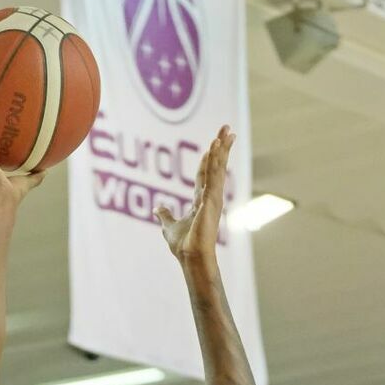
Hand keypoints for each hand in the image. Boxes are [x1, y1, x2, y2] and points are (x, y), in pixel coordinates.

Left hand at [157, 125, 232, 267]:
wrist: (190, 257)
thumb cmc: (183, 246)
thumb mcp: (168, 226)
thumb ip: (164, 214)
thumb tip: (156, 208)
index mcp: (202, 200)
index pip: (206, 174)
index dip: (210, 158)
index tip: (215, 142)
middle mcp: (210, 197)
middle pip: (216, 166)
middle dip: (222, 146)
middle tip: (227, 128)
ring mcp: (213, 198)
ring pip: (217, 167)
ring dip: (221, 148)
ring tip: (225, 130)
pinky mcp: (211, 200)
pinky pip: (213, 175)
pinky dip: (214, 160)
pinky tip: (215, 146)